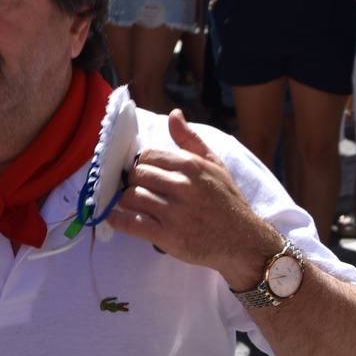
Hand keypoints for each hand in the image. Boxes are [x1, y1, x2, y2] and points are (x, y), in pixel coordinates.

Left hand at [105, 110, 283, 288]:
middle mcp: (181, 186)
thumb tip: (173, 114)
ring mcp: (173, 212)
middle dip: (131, 181)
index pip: (148, 155)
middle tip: (133, 187)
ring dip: (124, 199)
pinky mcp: (167, 236)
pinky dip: (117, 219)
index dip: (140, 163)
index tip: (140, 171)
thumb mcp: (215, 164)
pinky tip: (112, 216)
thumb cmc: (227, 201)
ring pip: (131, 197)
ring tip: (128, 202)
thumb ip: (190, 140)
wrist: (243, 241)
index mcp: (191, 166)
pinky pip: (131, 224)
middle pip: (136, 175)